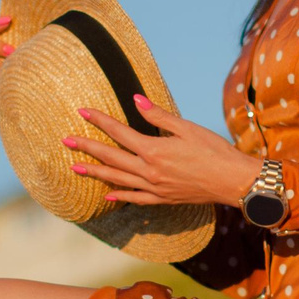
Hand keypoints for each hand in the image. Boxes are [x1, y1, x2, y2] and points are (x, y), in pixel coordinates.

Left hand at [67, 96, 262, 208]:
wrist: (233, 181)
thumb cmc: (214, 150)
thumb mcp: (187, 128)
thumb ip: (158, 115)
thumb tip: (136, 99)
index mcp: (154, 150)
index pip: (119, 132)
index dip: (99, 121)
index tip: (82, 112)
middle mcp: (149, 171)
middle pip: (111, 158)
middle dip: (86, 148)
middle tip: (65, 141)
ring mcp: (154, 188)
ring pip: (117, 180)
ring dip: (94, 173)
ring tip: (75, 168)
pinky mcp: (162, 199)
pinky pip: (135, 198)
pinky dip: (119, 196)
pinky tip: (107, 196)